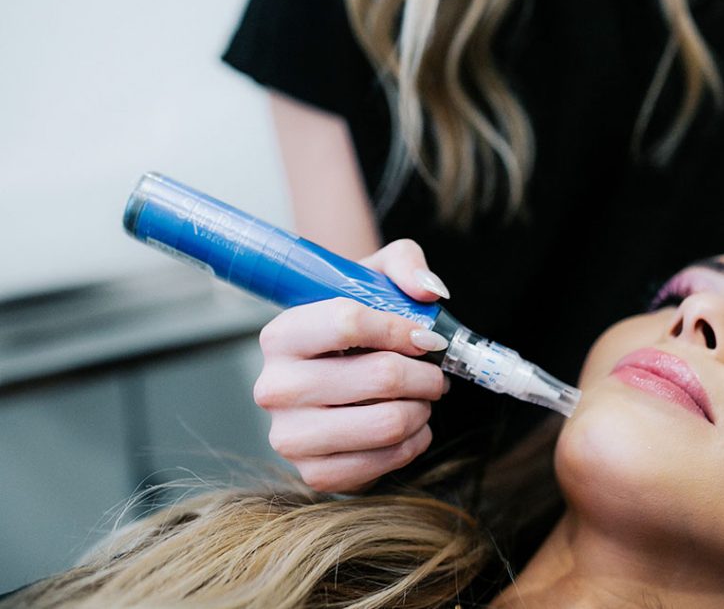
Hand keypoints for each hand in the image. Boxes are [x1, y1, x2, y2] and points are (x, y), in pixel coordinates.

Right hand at [253, 239, 451, 491]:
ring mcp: (290, 436)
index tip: (428, 338)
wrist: (338, 377)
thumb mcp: (375, 278)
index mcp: (282, 335)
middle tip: (435, 374)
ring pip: (388, 422)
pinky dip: (415, 442)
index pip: (349, 321)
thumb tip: (428, 291)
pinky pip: (386, 461)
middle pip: (380, 376)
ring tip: (423, 398)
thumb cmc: (360, 327)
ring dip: (423, 408)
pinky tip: (412, 426)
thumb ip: (404, 263)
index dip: (402, 329)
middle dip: (426, 375)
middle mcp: (275, 387)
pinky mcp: (314, 473)